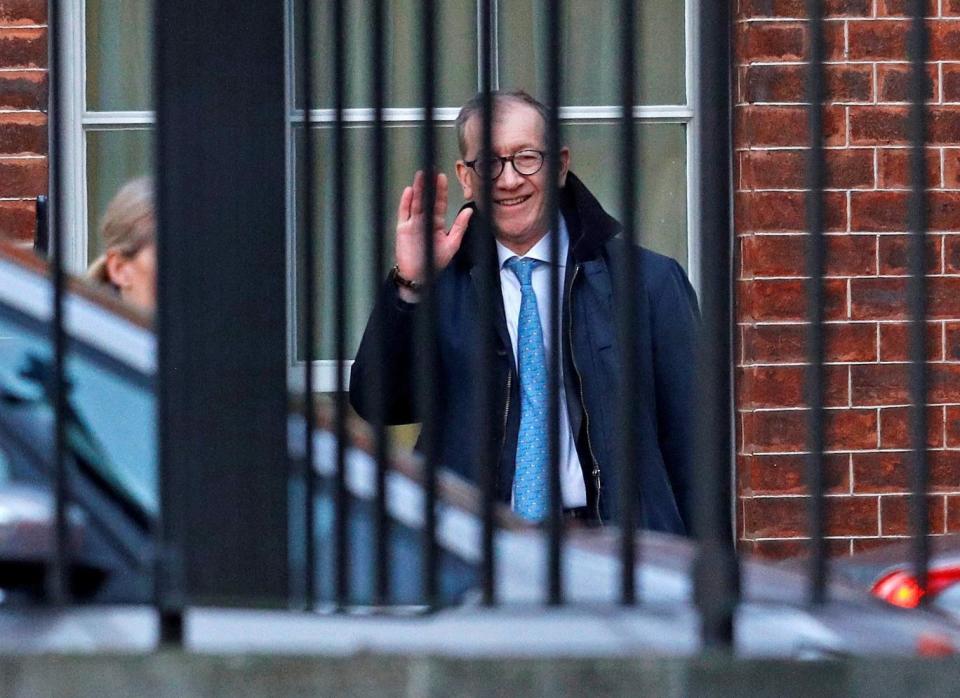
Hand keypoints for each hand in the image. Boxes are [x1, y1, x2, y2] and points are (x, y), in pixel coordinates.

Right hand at [394, 170, 472, 291]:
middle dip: (429, 185)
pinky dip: (405, 202)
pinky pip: (403, 213)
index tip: (442, 177)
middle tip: (430, 170)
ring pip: (416, 202)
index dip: (441, 191)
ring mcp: (412, 223)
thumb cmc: (435, 261)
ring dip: (418, 189)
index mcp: (436, 223)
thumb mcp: (452, 244)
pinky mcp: (402, 228)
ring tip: (421, 176)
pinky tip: (409, 190)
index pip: (439, 204)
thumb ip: (460, 227)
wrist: (418, 276)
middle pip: (426, 200)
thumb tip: (470, 210)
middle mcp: (424, 221)